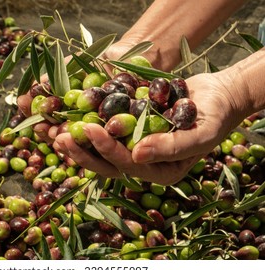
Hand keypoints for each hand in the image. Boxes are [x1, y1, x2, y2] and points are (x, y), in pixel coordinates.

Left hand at [53, 72, 239, 184]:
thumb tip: (137, 155)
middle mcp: (142, 162)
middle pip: (106, 162)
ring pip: (100, 148)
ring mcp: (133, 145)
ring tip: (55, 130)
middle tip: (60, 138)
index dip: (106, 150)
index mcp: (158, 171)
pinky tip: (69, 114)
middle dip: (82, 152)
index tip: (90, 129)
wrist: (217, 95)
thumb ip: (172, 148)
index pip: (126, 165)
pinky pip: (105, 128)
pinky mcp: (129, 129)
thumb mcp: (200, 134)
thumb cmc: (215, 117)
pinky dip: (88, 120)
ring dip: (79, 141)